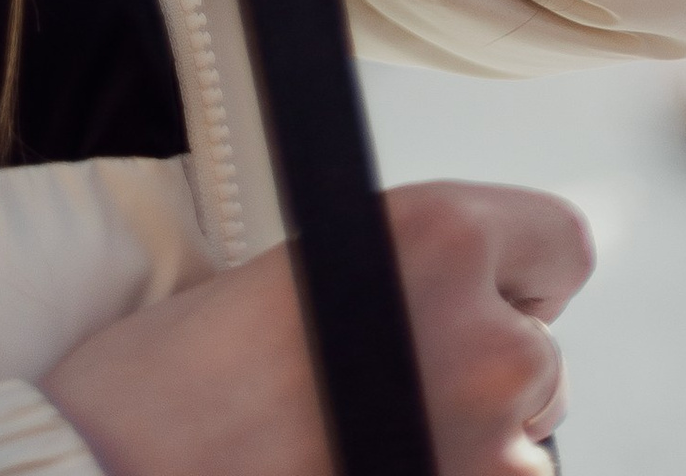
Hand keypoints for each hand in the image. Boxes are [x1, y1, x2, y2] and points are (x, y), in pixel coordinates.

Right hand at [39, 182, 590, 475]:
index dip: (518, 276)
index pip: (561, 243)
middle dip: (479, 377)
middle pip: (539, 358)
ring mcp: (491, 448)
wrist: (124, 473)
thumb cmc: (177, 382)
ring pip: (523, 450)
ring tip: (356, 444)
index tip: (483, 297)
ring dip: (466, 451)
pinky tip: (361, 470)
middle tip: (380, 391)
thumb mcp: (306, 271)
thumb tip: (456, 308)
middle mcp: (485, 335)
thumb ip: (404, 276)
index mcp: (437, 234)